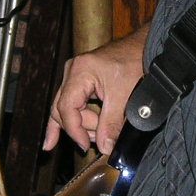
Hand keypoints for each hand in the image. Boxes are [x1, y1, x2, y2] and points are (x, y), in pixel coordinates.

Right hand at [43, 27, 147, 155]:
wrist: (143, 47)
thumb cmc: (134, 61)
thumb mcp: (124, 96)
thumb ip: (112, 123)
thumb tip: (104, 147)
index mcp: (80, 71)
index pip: (66, 108)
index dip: (74, 130)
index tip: (85, 145)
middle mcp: (72, 72)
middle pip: (63, 110)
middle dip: (80, 128)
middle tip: (99, 138)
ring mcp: (75, 76)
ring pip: (67, 109)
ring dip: (82, 125)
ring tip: (99, 133)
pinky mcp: (81, 82)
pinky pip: (72, 105)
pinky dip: (71, 121)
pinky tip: (52, 139)